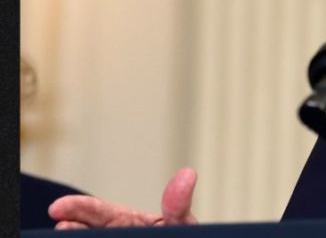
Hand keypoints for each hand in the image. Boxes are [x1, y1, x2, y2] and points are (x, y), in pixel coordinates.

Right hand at [49, 167, 198, 229]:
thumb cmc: (180, 236)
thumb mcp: (180, 223)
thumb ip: (177, 206)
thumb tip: (188, 173)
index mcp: (126, 222)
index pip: (99, 212)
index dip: (80, 208)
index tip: (57, 208)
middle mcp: (114, 234)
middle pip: (87, 228)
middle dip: (71, 224)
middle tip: (60, 225)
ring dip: (76, 236)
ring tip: (65, 232)